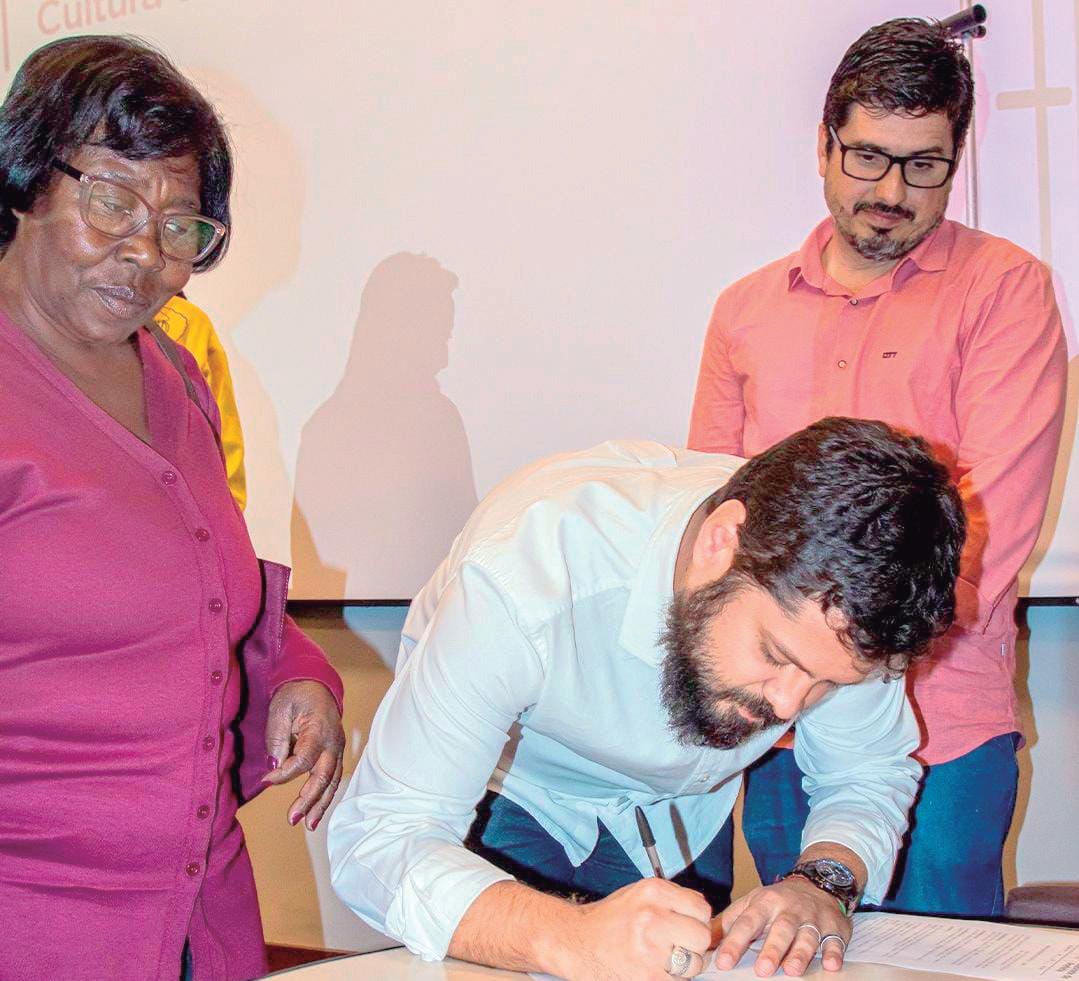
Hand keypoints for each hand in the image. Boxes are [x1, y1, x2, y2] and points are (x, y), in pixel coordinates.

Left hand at [260, 680, 344, 830]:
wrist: (316, 685)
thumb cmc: (295, 695)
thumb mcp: (280, 709)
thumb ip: (277, 739)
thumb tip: (275, 768)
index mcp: (318, 728)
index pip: (303, 759)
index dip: (284, 773)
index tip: (266, 779)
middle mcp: (333, 741)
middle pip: (322, 776)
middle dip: (308, 800)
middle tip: (292, 819)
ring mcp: (337, 748)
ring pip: (331, 781)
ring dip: (320, 804)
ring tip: (309, 826)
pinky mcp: (335, 754)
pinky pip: (333, 778)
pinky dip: (325, 797)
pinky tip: (316, 814)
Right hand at [557, 878, 711, 980]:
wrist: (574, 941)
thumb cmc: (607, 920)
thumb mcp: (637, 895)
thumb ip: (670, 900)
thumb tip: (702, 914)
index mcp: (652, 891)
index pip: (701, 908)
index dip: (697, 921)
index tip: (686, 927)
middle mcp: (653, 916)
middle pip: (702, 936)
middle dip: (693, 944)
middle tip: (677, 946)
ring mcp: (650, 949)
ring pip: (694, 964)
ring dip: (683, 966)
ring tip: (661, 960)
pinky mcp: (647, 977)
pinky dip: (669, 979)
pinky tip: (652, 971)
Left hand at [712, 876, 850, 976]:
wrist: (816, 884)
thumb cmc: (776, 901)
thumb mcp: (750, 904)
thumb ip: (728, 923)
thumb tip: (705, 941)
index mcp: (764, 903)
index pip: (746, 923)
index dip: (734, 943)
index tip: (723, 962)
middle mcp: (788, 910)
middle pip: (780, 930)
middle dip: (771, 950)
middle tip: (762, 970)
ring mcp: (812, 918)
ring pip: (806, 936)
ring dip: (800, 953)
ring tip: (792, 970)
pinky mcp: (834, 927)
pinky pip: (836, 940)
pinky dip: (834, 952)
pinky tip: (831, 965)